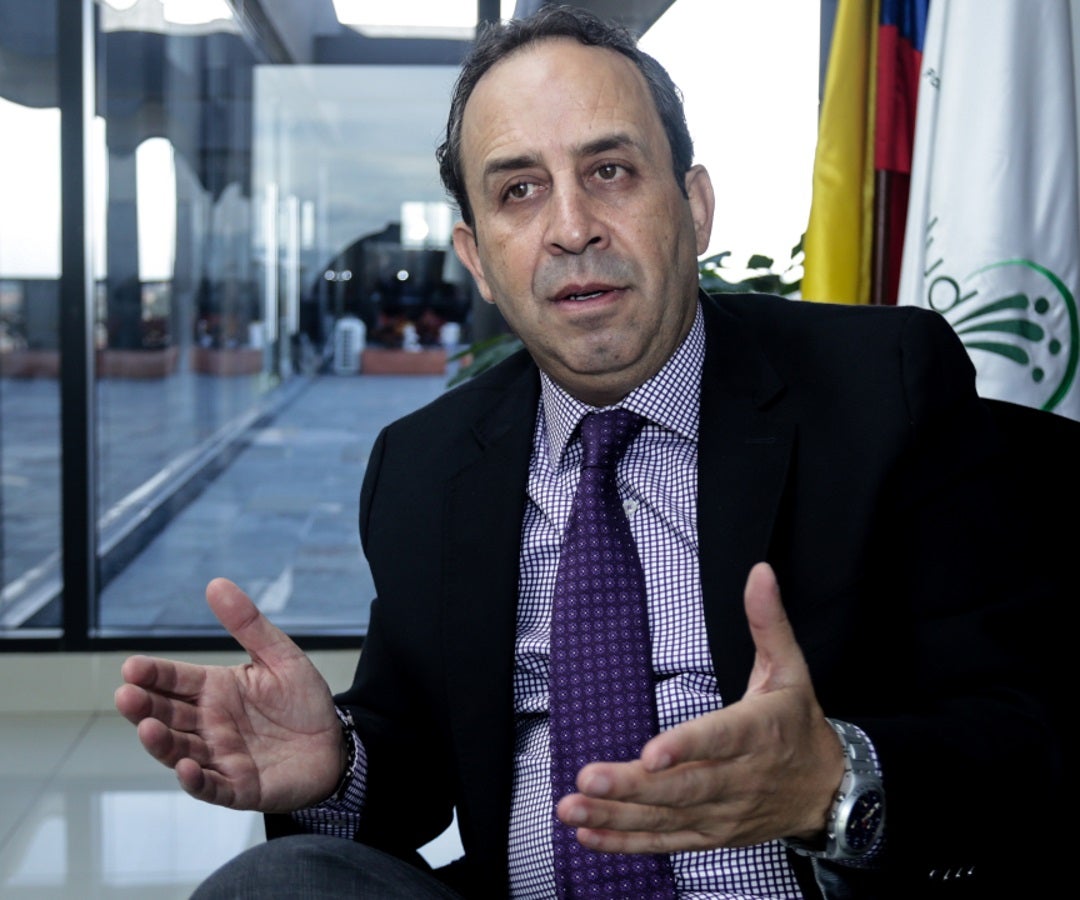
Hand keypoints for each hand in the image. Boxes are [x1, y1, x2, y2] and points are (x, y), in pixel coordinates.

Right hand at [114, 578, 343, 812]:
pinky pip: (212, 786)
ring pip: (180, 751)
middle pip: (167, 715)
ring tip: (147, 727)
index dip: (153, 675)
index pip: (175, 680)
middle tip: (126, 695)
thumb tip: (216, 583)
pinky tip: (185, 769)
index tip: (131, 667)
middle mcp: (209, 724)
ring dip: (161, 742)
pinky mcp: (239, 787)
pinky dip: (196, 781)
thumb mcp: (279, 657)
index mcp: (215, 690)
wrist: (335, 745)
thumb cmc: (303, 701)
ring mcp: (220, 757)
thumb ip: (248, 625)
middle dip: (144, 706)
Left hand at [556, 562, 843, 853]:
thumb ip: (768, 622)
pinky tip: (589, 834)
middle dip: (632, 785)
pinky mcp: (710, 835)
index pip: (719, 740)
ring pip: (666, 818)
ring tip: (572, 806)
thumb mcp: (790, 669)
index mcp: (757, 732)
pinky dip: (626, 842)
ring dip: (616, 816)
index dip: (685, 747)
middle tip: (586, 777)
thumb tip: (759, 572)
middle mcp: (738, 779)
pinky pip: (665, 842)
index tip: (650, 753)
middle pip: (683, 786)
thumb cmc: (798, 724)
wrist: (827, 791)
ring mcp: (722, 812)